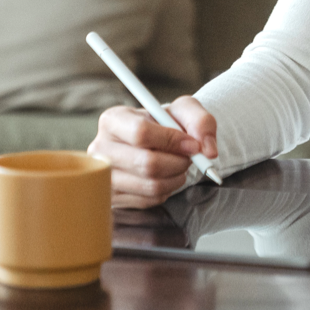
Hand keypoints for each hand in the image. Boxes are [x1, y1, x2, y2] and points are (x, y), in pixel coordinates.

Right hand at [89, 95, 217, 208]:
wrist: (157, 142)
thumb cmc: (166, 123)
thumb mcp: (185, 110)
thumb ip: (201, 121)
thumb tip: (208, 150)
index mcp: (114, 120)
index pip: (141, 133)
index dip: (172, 140)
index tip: (192, 144)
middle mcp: (101, 148)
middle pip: (147, 163)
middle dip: (178, 162)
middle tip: (189, 157)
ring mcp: (104, 176)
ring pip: (151, 185)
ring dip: (176, 177)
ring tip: (179, 165)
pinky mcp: (113, 198)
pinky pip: (149, 200)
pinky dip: (167, 190)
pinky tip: (166, 176)